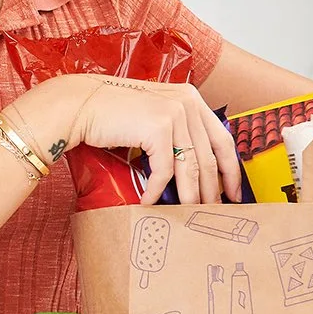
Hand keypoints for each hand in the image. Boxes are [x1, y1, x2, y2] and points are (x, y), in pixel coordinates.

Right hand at [13, 75, 243, 204]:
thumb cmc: (112, 115)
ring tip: (184, 214)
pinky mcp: (157, 127)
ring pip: (190, 168)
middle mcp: (187, 102)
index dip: (231, 171)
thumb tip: (193, 171)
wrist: (80, 105)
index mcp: (191, 98)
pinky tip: (148, 202)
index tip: (233, 193)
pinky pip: (164, 170)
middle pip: (209, 157)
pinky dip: (156, 190)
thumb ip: (175, 132)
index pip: (223, 139)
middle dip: (210, 190)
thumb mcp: (153, 117)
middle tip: (209, 212)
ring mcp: (174, 113)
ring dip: (187, 196)